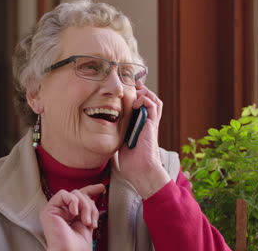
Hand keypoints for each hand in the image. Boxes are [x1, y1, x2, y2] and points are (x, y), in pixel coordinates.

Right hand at [39, 184, 104, 250]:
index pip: (80, 197)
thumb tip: (95, 194)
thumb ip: (88, 208)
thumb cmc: (78, 245)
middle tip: (91, 222)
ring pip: (74, 193)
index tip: (101, 188)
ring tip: (85, 221)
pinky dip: (73, 201)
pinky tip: (74, 213)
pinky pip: (63, 194)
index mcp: (71, 215)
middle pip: (80, 195)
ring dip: (84, 206)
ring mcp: (55, 210)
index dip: (91, 190)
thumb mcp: (88, 222)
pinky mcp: (48, 210)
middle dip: (90, 206)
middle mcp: (62, 211)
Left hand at [118, 81, 170, 198]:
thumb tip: (103, 135)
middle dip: (141, 90)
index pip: (142, 106)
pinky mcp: (152, 124)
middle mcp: (148, 122)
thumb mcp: (121, 146)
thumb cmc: (131, 163)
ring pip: (154, 99)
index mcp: (141, 126)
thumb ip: (117, 137)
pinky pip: (153, 105)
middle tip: (130, 85)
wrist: (141, 171)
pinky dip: (144, 100)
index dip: (135, 96)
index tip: (125, 90)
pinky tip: (135, 103)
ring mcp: (151, 123)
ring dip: (144, 93)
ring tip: (134, 93)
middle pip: (150, 99)